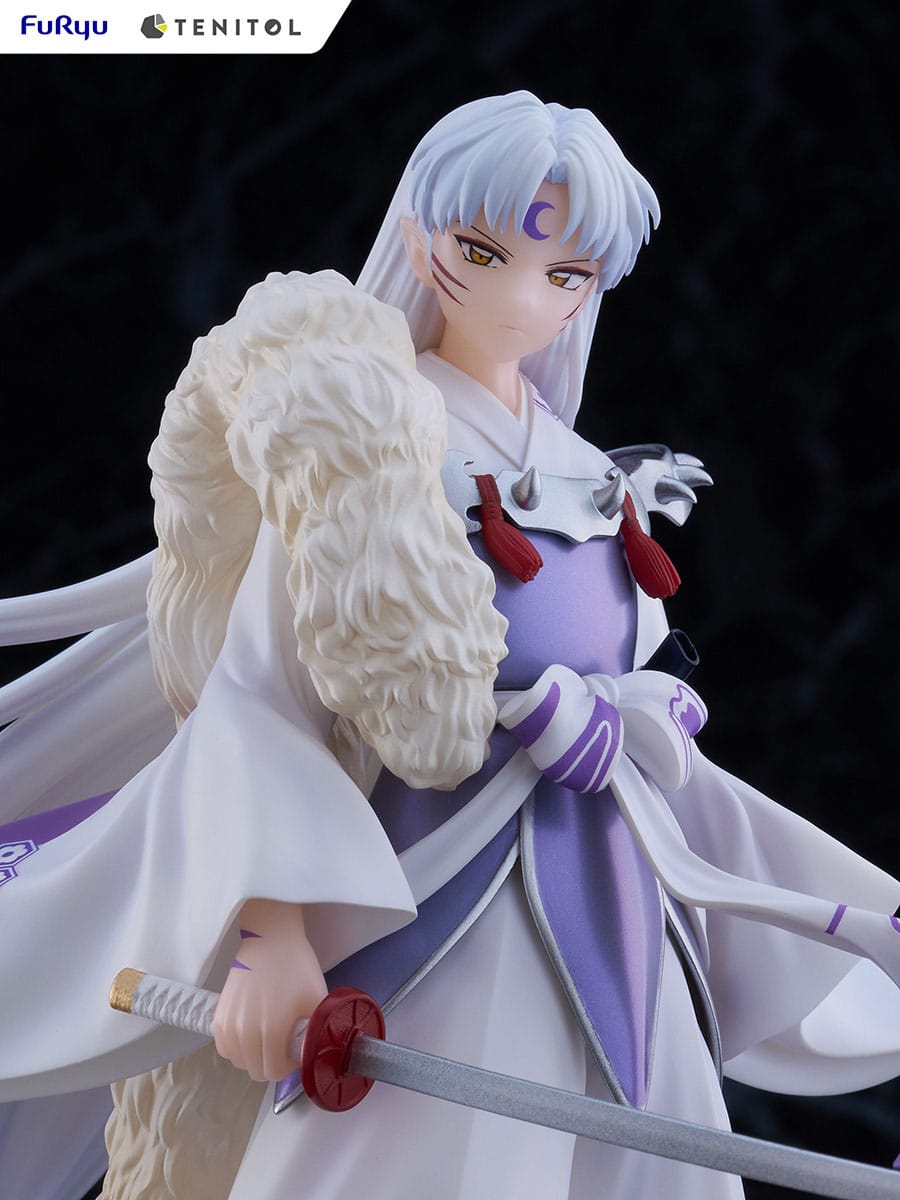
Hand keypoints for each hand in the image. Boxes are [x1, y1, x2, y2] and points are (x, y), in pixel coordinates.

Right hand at [214, 899, 326, 1081]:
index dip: (288, 1064)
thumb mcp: (317, 1000)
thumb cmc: (296, 968)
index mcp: (271, 1031)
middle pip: (256, 1070)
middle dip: (272, 1063)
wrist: (270, 941)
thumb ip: (317, 1033)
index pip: (274, 1071)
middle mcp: (245, 1032)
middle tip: (283, 1043)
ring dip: (253, 1057)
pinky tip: (249, 1034)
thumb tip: (316, 1054)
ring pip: (238, 1061)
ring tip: (266, 1037)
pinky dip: (236, 1047)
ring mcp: (228, 1024)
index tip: (295, 1048)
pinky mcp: (218, 1015)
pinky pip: (223, 1047)